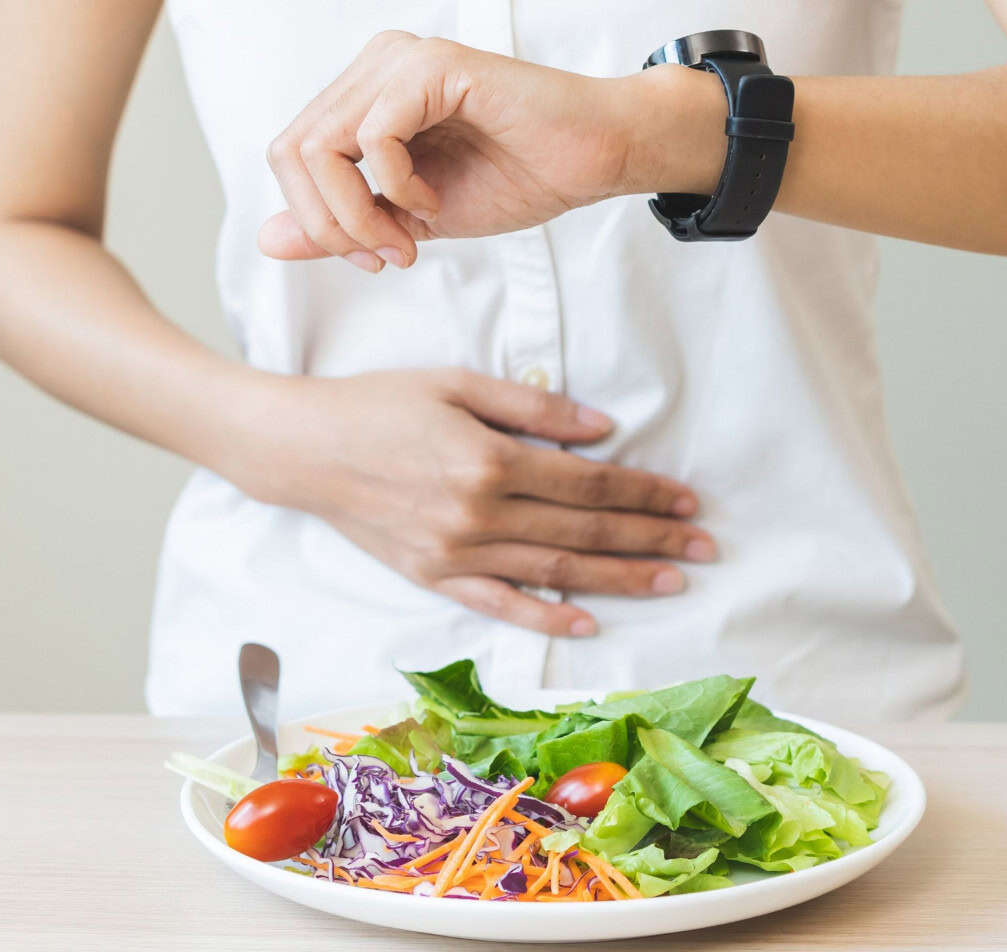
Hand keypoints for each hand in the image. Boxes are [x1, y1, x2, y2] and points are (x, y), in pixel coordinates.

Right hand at [230, 368, 714, 634]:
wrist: (302, 448)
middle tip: (703, 548)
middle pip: (584, 532)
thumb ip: (533, 408)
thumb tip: (603, 430)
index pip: (589, 484)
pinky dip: (546, 617)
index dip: (644, 493)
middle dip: (651, 540)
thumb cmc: (379, 404)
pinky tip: (588, 623)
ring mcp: (455, 553)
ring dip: (619, 580)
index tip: (686, 500)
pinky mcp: (433, 577)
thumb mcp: (456, 383)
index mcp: (489, 460)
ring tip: (670, 583)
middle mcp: (478, 515)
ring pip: (554, 572)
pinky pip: (500, 605)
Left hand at [258, 31, 724, 269]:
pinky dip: (396, 186)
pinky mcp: (432, 67)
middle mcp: (373, 66)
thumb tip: (265, 241)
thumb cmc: (519, 176)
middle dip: (329, 223)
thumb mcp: (411, 219)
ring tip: (411, 237)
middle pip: (289, 151)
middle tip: (388, 256)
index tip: (377, 259)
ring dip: (358, 212)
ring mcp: (399, 60)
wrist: (597, 157)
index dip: (316, 221)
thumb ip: (341, 226)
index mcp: (363, 95)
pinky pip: (373, 137)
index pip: (289, 156)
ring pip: (319, 145)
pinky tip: (435, 203)